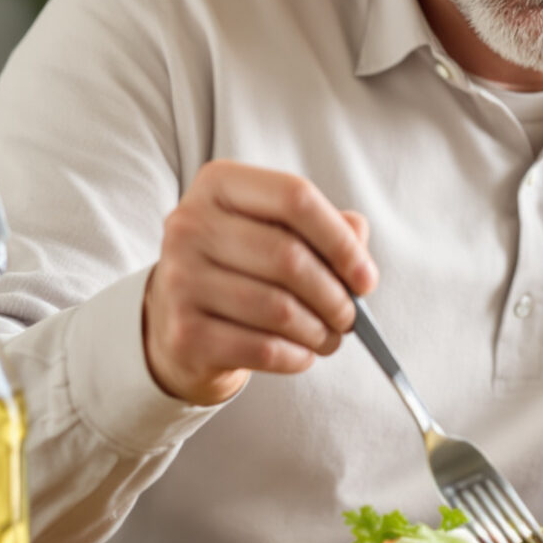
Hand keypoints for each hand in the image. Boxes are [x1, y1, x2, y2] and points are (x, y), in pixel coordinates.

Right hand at [140, 162, 376, 406]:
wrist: (177, 322)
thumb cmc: (241, 269)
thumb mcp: (276, 232)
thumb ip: (324, 226)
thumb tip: (357, 239)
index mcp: (218, 185)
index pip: (295, 198)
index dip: (341, 242)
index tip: (365, 279)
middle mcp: (190, 225)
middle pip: (289, 257)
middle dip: (335, 296)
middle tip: (350, 317)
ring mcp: (180, 280)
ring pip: (279, 308)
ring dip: (319, 331)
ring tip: (329, 337)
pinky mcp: (183, 333)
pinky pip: (262, 349)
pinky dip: (296, 357)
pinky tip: (302, 354)